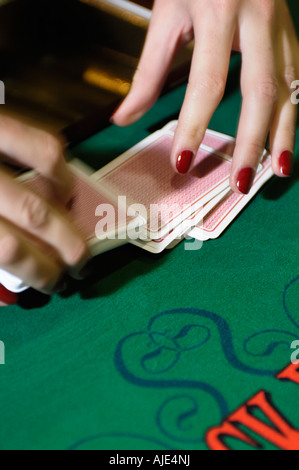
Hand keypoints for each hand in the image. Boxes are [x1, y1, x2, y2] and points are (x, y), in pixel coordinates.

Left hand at [0, 115, 89, 304]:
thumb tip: (4, 280)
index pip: (8, 250)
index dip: (39, 272)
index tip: (54, 282)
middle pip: (34, 217)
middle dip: (68, 247)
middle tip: (81, 263)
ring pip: (42, 177)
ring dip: (67, 209)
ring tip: (74, 224)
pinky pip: (37, 142)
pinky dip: (58, 166)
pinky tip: (60, 183)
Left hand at [112, 0, 298, 193]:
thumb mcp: (166, 14)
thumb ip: (147, 71)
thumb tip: (123, 118)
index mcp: (218, 10)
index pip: (208, 82)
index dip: (195, 125)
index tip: (182, 162)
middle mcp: (257, 17)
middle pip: (259, 91)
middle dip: (249, 143)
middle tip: (237, 183)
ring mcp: (280, 25)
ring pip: (288, 88)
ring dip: (281, 135)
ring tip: (273, 173)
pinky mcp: (290, 33)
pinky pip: (296, 78)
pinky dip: (290, 114)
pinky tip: (283, 140)